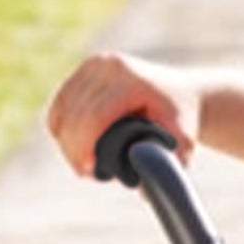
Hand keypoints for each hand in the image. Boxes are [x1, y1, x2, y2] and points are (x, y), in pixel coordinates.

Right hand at [45, 52, 201, 176]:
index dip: (85, 146)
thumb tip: (141, 178)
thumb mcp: (182, 142)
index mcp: (132, 80)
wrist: (181, 94)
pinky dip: (62, 127)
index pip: (95, 115)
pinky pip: (60, 104)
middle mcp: (109, 66)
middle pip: (75, 113)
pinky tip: (74, 146)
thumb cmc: (180, 122)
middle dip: (74, 148)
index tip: (88, 171)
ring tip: (82, 163)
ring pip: (63, 109)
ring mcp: (94, 65)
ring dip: (66, 140)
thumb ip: (166, 162)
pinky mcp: (84, 71)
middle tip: (84, 173)